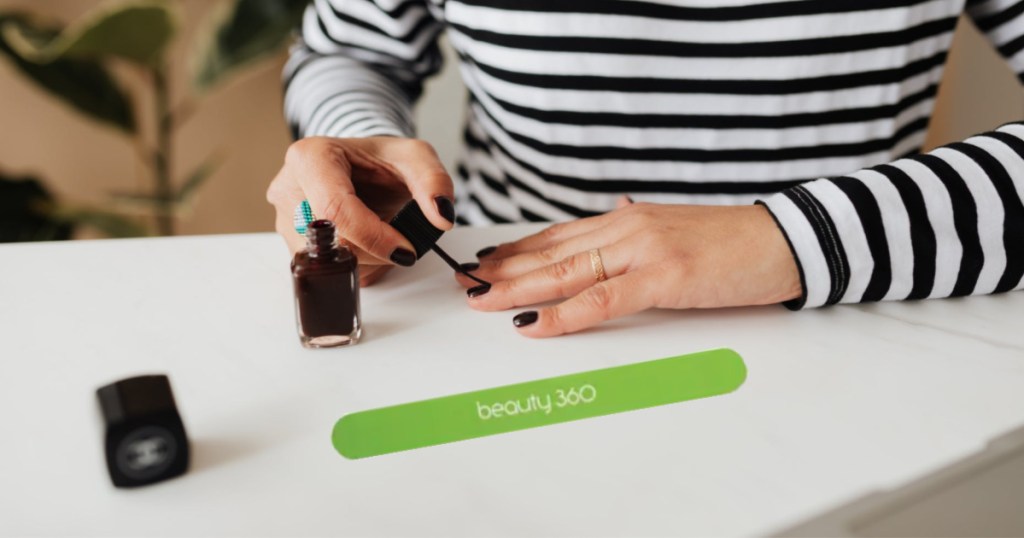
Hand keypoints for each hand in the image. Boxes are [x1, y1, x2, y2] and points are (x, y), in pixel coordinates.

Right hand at [267, 137, 454, 285]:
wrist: (363, 168)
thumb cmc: (382, 161)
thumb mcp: (416, 158)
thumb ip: (434, 182)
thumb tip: (441, 216)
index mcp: (310, 157)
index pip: (336, 209)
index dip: (374, 236)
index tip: (406, 249)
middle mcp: (288, 188)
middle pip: (330, 240)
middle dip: (374, 250)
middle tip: (400, 241)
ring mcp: (285, 218)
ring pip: (326, 261)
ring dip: (365, 259)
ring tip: (382, 234)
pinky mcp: (292, 242)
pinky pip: (325, 268)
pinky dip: (354, 263)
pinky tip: (366, 243)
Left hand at [456, 201, 801, 336]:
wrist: (784, 239)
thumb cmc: (731, 244)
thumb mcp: (671, 237)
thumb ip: (634, 241)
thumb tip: (604, 241)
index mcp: (625, 221)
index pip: (556, 236)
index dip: (515, 252)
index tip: (482, 264)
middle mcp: (625, 228)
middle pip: (549, 252)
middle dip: (502, 269)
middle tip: (463, 282)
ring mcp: (642, 250)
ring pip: (565, 271)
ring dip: (516, 287)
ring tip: (480, 300)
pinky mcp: (663, 276)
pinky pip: (601, 299)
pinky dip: (562, 314)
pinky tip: (531, 325)